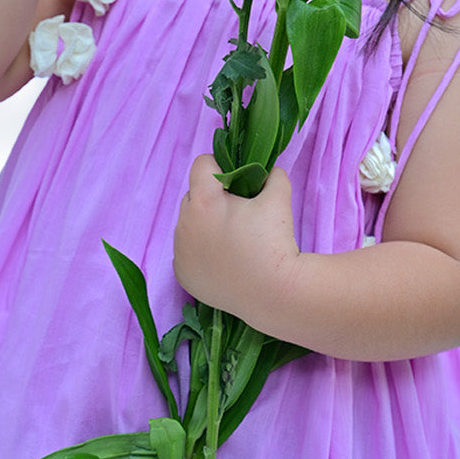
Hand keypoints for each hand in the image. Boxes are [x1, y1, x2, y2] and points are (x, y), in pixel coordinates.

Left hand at [173, 155, 301, 319]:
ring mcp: (180, 251)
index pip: (201, 165)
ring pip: (189, 225)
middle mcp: (184, 224)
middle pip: (193, 196)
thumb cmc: (275, 242)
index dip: (221, 167)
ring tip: (233, 241)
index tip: (237, 181)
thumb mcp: (279, 198)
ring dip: (205, 225)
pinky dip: (201, 252)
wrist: (274, 293)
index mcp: (204, 202)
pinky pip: (187, 252)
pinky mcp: (182, 274)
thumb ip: (272, 176)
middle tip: (239, 215)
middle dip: (213, 199)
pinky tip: (224, 261)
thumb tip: (267, 172)